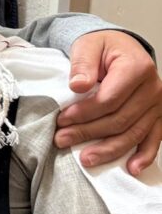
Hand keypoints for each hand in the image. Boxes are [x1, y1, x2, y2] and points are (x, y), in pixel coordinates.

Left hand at [54, 30, 161, 174]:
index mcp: (136, 68)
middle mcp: (152, 88)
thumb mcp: (88, 45)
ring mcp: (157, 104)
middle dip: (88, 132)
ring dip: (109, 150)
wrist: (121, 48)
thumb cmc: (102, 47)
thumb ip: (82, 64)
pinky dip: (145, 155)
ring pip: (133, 133)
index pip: (109, 99)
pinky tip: (132, 168)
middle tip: (61, 140)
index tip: (61, 120)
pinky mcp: (158, 115)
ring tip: (85, 159)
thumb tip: (77, 86)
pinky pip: (154, 138)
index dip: (84, 113)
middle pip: (120, 119)